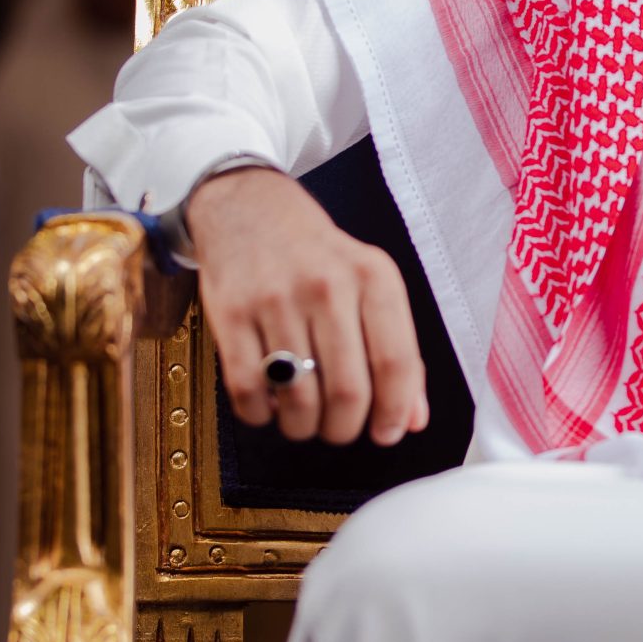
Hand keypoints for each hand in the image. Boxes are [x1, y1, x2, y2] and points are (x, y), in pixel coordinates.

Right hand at [185, 167, 429, 446]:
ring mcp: (275, 300)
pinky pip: (248, 390)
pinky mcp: (230, 314)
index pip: (396, 362)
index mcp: (373, 277)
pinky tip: (269, 405)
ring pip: (298, 398)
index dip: (393, 411)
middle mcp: (327, 286)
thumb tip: (411, 420)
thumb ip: (397, 350)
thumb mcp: (370, 285)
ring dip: (303, 427)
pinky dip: (261, 415)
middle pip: (347, 391)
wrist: (249, 208)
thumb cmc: (318, 257)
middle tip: (338, 429)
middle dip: (344, 428)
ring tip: (304, 419)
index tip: (386, 433)